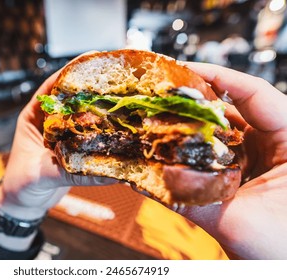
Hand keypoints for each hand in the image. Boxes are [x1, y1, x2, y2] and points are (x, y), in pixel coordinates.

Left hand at [0, 70, 116, 250]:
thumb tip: (104, 173)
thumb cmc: (20, 186)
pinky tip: (120, 130)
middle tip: (117, 80)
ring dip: (101, 110)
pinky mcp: (72, 149)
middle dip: (93, 89)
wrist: (22, 204)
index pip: (52, 87)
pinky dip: (102, 133)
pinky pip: (89, 136)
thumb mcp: (38, 175)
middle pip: (72, 98)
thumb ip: (67, 171)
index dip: (71, 72)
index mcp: (33, 117)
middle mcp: (49, 122)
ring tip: (124, 101)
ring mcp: (62, 134)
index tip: (93, 60)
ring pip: (83, 115)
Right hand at [178, 62, 286, 258]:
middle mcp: (276, 142)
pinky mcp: (246, 166)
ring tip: (159, 117)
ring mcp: (259, 154)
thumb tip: (150, 183)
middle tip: (161, 93)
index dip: (220, 77)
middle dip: (196, 100)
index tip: (185, 69)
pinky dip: (194, 145)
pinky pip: (217, 147)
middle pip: (232, 107)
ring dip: (191, 124)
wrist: (280, 266)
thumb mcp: (237, 224)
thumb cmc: (280, 250)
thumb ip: (192, 203)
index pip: (257, 94)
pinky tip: (171, 145)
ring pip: (221, 127)